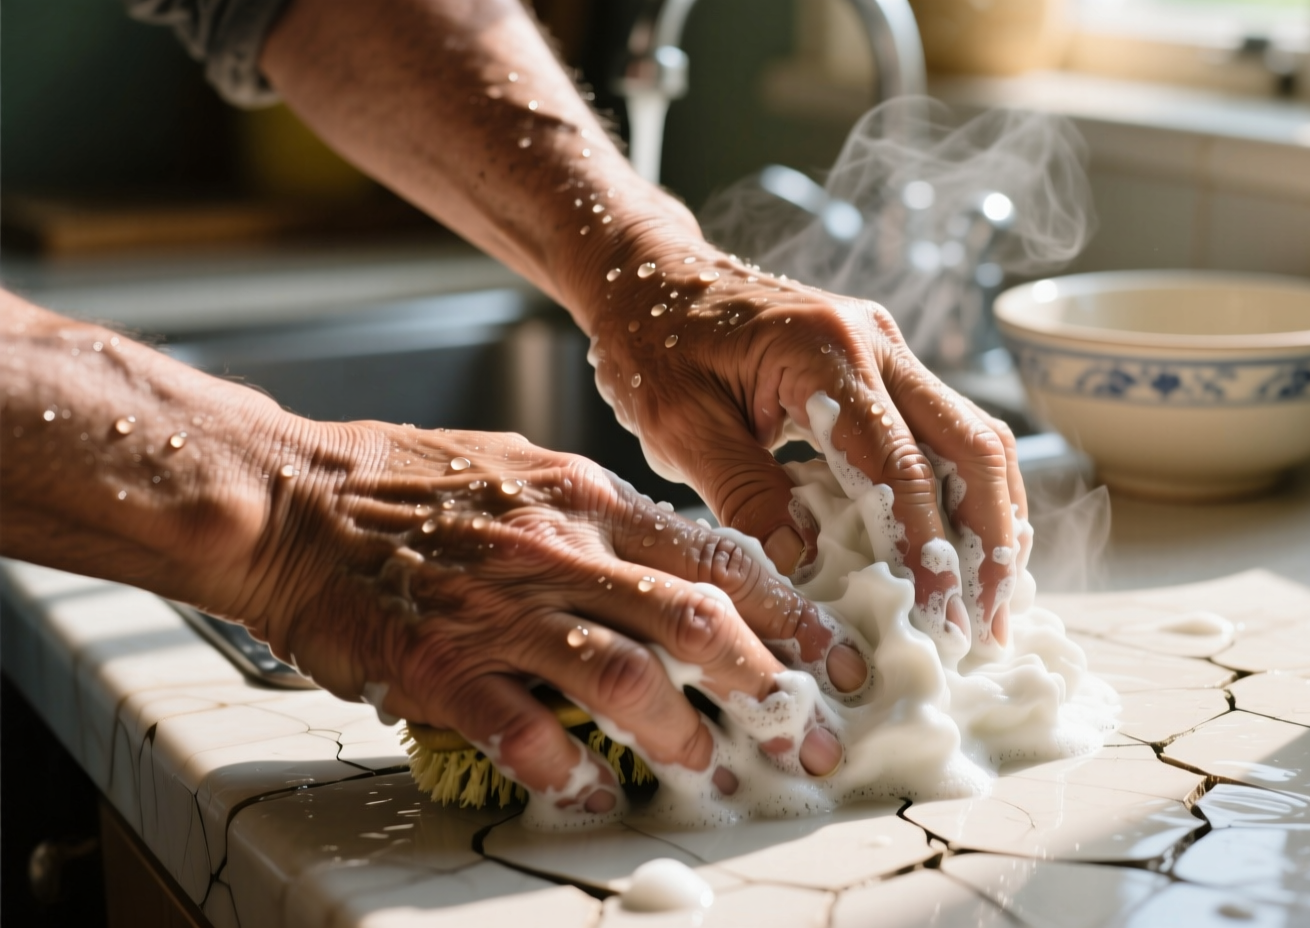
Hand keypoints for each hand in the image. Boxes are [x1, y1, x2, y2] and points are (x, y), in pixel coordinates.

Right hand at [241, 421, 863, 820]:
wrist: (289, 497)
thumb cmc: (407, 483)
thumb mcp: (528, 470)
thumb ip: (606, 519)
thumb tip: (681, 565)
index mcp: (589, 496)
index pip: (719, 554)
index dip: (792, 611)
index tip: (838, 655)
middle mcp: (559, 547)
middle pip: (697, 619)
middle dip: (769, 685)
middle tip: (810, 736)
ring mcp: (500, 608)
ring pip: (625, 675)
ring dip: (681, 734)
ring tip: (713, 770)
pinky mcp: (439, 665)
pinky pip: (520, 730)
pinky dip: (566, 769)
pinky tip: (592, 793)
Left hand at [586, 248, 1027, 648]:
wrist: (651, 277)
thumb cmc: (653, 344)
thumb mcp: (679, 425)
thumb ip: (743, 492)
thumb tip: (803, 565)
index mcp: (824, 352)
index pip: (900, 466)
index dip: (928, 551)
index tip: (942, 621)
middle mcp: (876, 342)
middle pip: (972, 445)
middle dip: (992, 542)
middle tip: (990, 624)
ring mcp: (889, 350)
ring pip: (976, 436)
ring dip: (994, 519)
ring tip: (994, 598)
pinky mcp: (887, 366)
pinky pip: (949, 431)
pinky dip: (967, 493)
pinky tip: (968, 548)